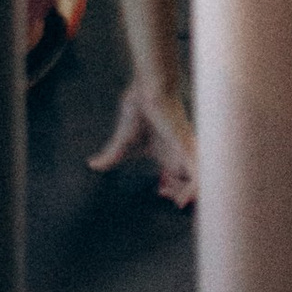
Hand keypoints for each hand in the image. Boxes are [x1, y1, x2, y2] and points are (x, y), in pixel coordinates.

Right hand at [89, 76, 197, 208]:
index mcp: (169, 155)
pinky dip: (193, 193)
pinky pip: (199, 178)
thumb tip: (91, 165)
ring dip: (188, 198)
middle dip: (180, 196)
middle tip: (163, 193)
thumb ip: (111, 157)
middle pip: (191, 185)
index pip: (180, 180)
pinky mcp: (188, 150)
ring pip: (200, 185)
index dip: (174, 191)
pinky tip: (181, 200)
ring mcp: (186, 154)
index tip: (158, 190)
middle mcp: (180, 157)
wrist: (147, 90)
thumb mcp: (123, 142)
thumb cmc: (139, 111)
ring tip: (175, 201)